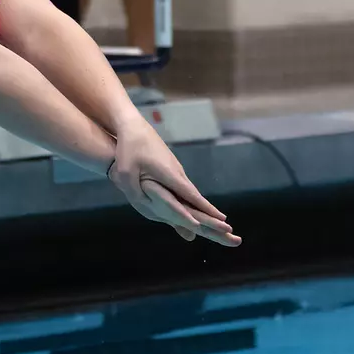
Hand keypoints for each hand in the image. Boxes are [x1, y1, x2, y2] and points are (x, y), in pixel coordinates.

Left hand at [109, 124, 239, 245]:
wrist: (133, 125)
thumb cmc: (129, 148)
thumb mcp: (126, 173)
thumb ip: (136, 192)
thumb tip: (145, 207)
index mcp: (170, 174)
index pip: (192, 196)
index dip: (206, 210)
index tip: (223, 219)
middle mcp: (177, 172)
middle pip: (196, 197)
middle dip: (210, 212)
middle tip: (227, 227)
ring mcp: (175, 169)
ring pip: (189, 192)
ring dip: (201, 207)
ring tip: (215, 223)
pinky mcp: (170, 168)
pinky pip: (182, 188)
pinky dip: (190, 199)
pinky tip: (193, 209)